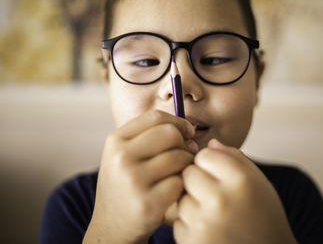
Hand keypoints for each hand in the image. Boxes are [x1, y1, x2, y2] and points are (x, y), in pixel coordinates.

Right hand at [83, 110, 197, 243]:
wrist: (111, 226)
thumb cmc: (125, 185)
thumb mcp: (124, 155)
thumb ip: (150, 136)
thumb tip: (188, 128)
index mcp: (115, 141)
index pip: (155, 117)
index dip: (178, 122)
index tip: (186, 132)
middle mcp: (121, 157)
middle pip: (170, 134)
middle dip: (184, 143)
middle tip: (185, 155)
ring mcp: (133, 180)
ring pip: (179, 157)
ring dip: (186, 164)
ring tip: (179, 173)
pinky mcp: (148, 203)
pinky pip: (180, 182)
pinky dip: (182, 185)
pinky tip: (174, 191)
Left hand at [174, 139, 296, 243]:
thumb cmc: (265, 218)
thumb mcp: (260, 182)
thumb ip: (236, 159)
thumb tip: (210, 143)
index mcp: (240, 180)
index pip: (204, 155)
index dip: (210, 164)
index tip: (220, 175)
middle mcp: (221, 200)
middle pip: (188, 174)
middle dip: (198, 181)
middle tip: (214, 194)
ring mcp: (204, 223)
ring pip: (181, 198)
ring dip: (192, 204)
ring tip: (214, 215)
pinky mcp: (193, 242)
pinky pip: (178, 222)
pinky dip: (190, 226)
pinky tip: (210, 230)